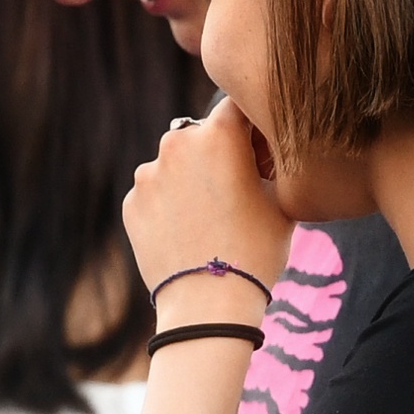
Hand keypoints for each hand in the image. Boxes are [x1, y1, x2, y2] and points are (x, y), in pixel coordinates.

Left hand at [119, 103, 285, 323]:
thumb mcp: (283, 200)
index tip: (261, 152)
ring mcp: (148, 174)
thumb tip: (266, 153)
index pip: (238, 105)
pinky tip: (187, 234)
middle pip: (202, 134)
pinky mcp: (131, 203)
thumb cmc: (256, 252)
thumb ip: (272, 163)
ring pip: (174, 164)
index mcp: (219, 133)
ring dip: (189, 179)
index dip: (253, 126)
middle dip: (218, 153)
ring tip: (208, 218)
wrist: (208, 307)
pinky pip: (155, 194)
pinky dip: (169, 206)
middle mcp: (177, 142)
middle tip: (235, 190)